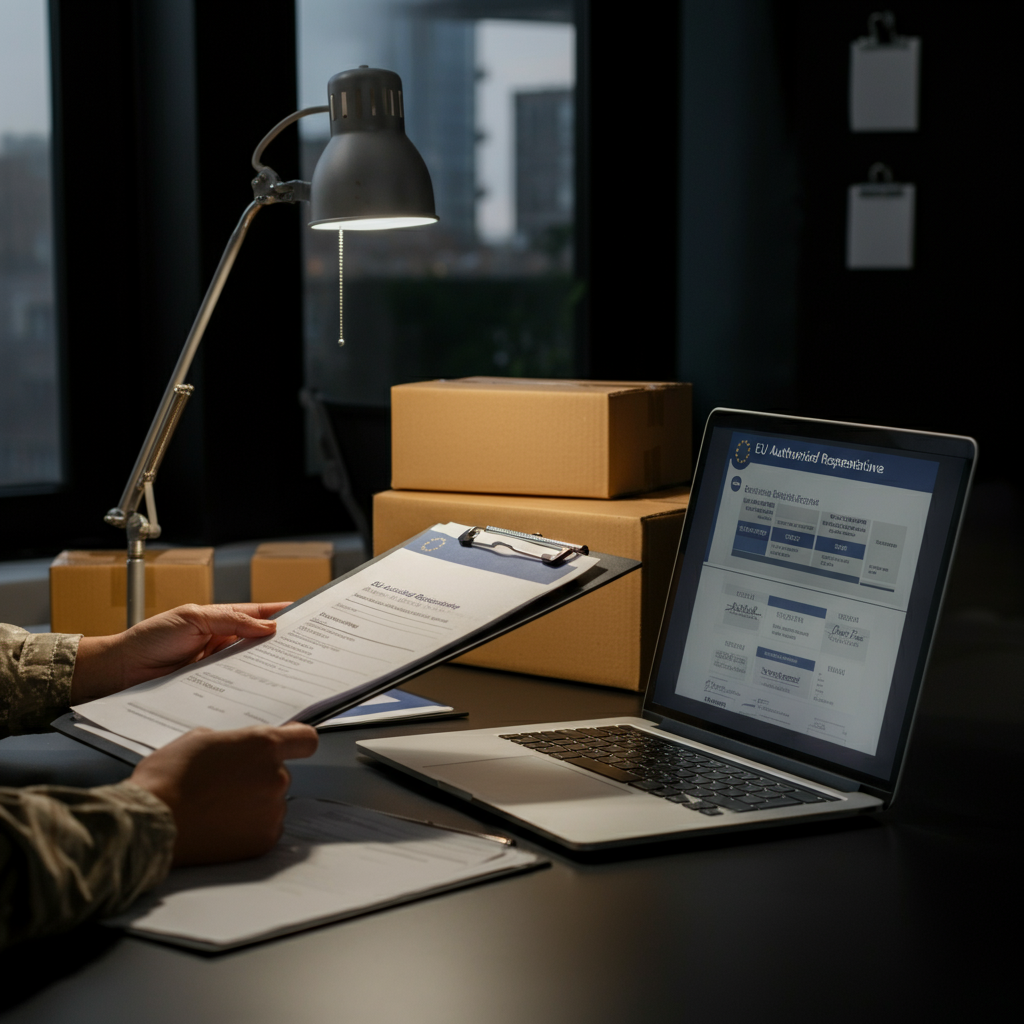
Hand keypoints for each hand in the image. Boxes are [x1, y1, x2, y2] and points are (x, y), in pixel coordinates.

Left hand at [70, 603, 289, 703]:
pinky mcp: (214, 689)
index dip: (284, 613)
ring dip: (270, 667)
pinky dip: (252, 686)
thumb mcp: (192, 618)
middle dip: (284, 644)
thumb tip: (268, 625)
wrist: (121, 671)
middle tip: (308, 647)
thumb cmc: (149, 639)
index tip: (309, 615)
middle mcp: (224, 643)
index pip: (260, 614)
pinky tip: (265, 688)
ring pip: (253, 666)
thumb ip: (231, 620)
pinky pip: (239, 686)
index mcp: (221, 620)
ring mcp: (220, 667)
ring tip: (292, 669)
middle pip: (262, 642)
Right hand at [129, 723, 318, 864]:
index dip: (296, 742)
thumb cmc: (167, 779)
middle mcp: (276, 777)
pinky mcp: (264, 840)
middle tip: (225, 784)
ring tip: (217, 808)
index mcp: (263, 746)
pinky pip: (266, 828)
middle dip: (258, 776)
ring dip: (254, 803)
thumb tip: (236, 748)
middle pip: (280, 773)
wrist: (150, 824)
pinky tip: (221, 826)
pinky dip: (249, 828)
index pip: (305, 740)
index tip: (290, 746)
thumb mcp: (197, 739)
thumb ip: (231, 740)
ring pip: (272, 801)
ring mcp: (273, 811)